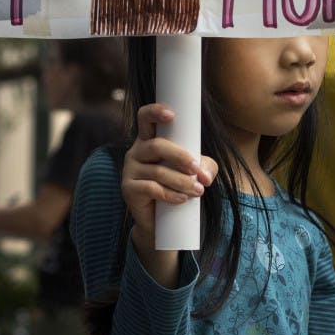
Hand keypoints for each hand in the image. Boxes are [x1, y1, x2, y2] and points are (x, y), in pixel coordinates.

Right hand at [122, 103, 216, 249]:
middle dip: (180, 157)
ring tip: (198, 191)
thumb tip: (204, 176)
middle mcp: (136, 152)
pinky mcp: (128, 189)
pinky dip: (170, 194)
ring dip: (181, 181)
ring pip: (157, 171)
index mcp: (149, 140)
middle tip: (196, 170)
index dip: (155, 112)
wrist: (160, 221)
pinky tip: (182, 199)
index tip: (172, 115)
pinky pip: (150, 188)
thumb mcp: (196, 173)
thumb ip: (205, 167)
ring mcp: (129, 170)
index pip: (145, 118)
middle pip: (156, 146)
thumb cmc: (177, 187)